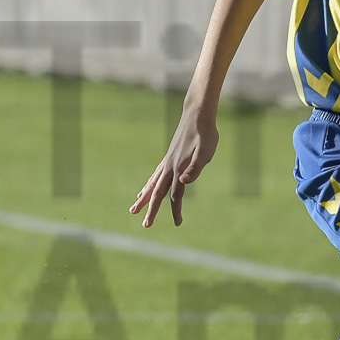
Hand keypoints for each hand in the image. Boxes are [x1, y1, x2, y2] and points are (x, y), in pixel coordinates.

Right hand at [131, 107, 218, 227]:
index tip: (178, 224)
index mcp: (179, 169)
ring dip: (143, 198)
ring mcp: (167, 162)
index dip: (176, 210)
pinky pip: (155, 175)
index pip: (176, 195)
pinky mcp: (169, 157)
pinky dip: (148, 184)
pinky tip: (145, 189)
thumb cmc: (206, 133)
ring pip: (152, 184)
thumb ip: (195, 168)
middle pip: (157, 193)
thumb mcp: (206, 151)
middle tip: (145, 225)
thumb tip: (184, 182)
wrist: (197, 113)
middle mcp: (170, 167)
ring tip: (133, 209)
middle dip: (151, 210)